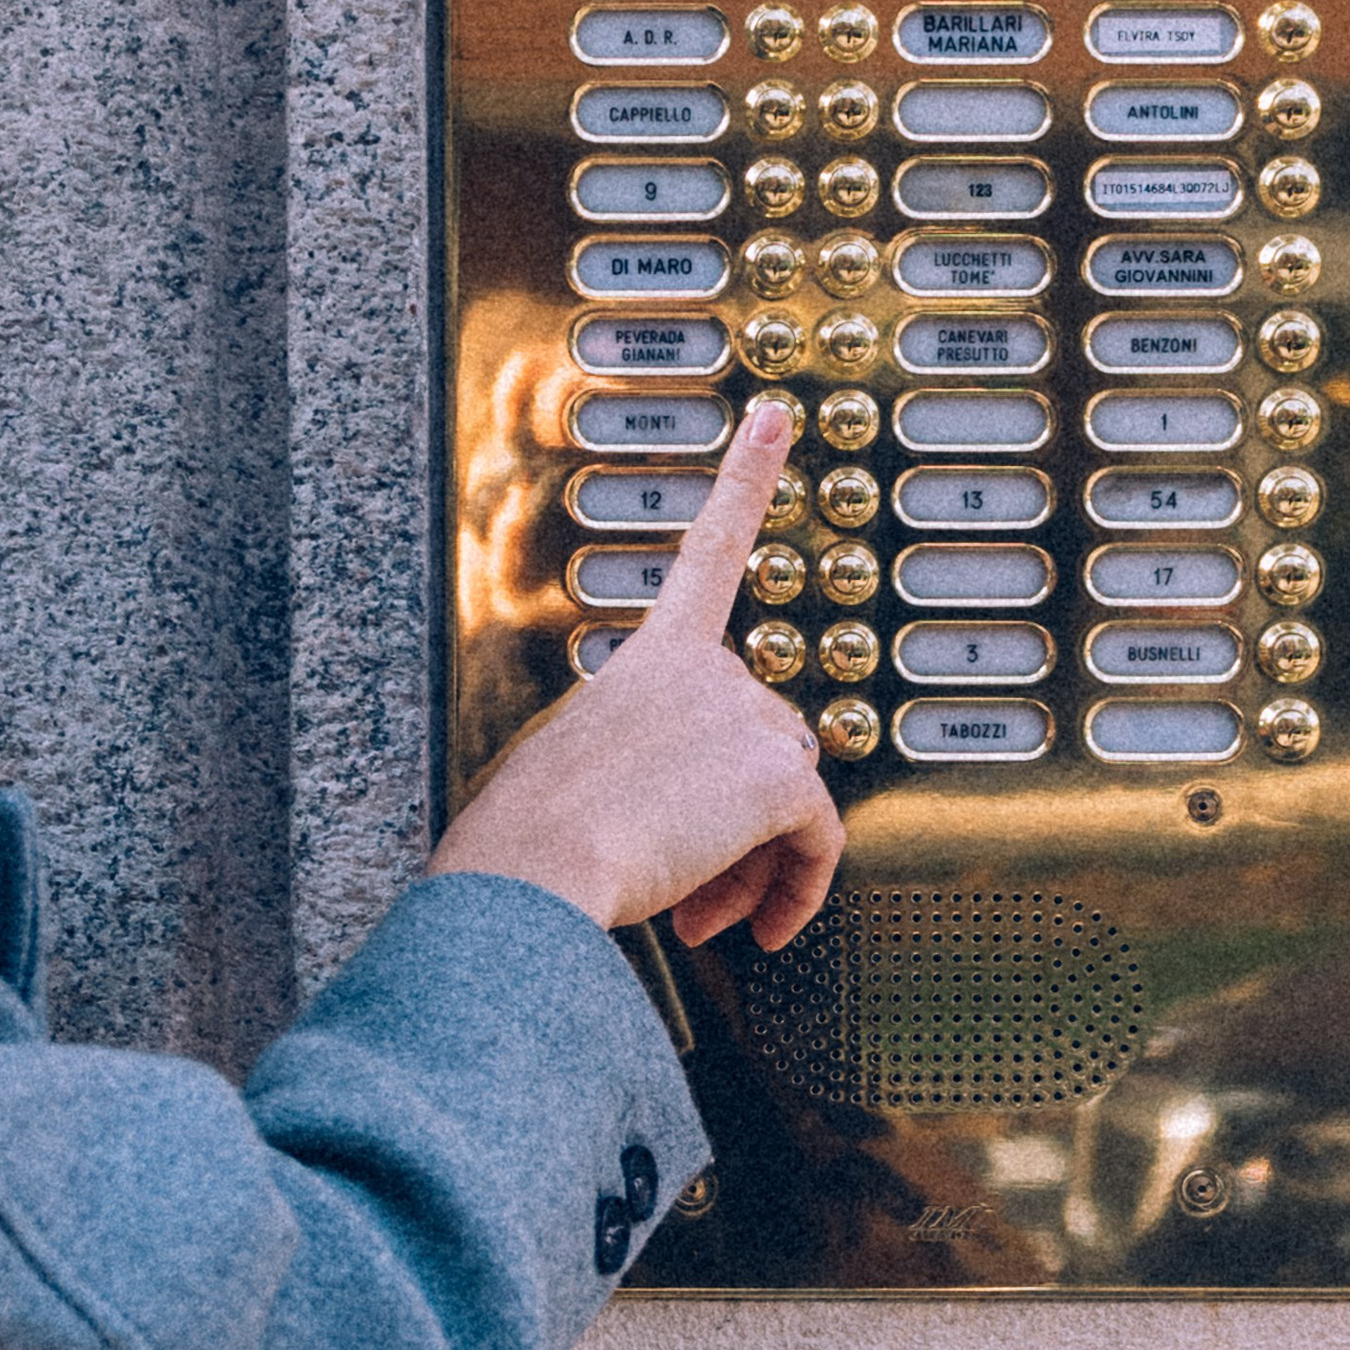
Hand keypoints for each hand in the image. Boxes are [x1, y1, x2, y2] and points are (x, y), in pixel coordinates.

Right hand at [428, 398, 844, 951]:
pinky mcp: (780, 775)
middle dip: (739, 824)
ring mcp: (749, 717)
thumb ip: (650, 774)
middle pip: (765, 746)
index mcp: (649, 660)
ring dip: (754, 866)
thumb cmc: (529, 840)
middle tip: (691, 892)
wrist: (530, 869)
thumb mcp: (580, 777)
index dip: (745, 477)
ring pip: (791, 804)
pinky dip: (800, 893)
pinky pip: (819, 844)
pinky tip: (764, 930)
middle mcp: (709, 673)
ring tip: (698, 913)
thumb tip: (704, 829)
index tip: (774, 419)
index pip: (709, 550)